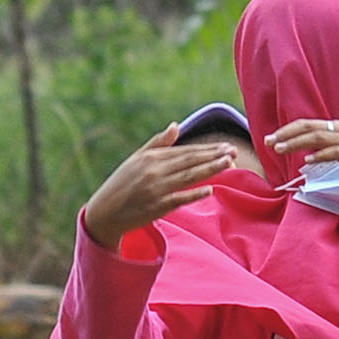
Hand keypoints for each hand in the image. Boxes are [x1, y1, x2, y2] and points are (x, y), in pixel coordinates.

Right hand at [77, 125, 249, 248]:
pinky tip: (210, 189)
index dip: (206, 149)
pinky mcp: (156, 207)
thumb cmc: (121, 184)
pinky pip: (179, 199)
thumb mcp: (136, 159)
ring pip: (189, 177)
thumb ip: (158, 143)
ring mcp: (156, 189)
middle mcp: (154, 171)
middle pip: (190, 161)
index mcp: (150, 158)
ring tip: (229, 163)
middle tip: (234, 152)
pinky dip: (194, 194)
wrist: (105, 212)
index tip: (225, 146)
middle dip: (213, 156)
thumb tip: (176, 125)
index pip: (185, 151)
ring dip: (210, 169)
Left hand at [262, 115, 338, 193]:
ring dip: (296, 142)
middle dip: (286, 134)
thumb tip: (308, 156)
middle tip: (268, 142)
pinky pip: (335, 152)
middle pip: (309, 127)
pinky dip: (319, 155)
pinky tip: (307, 161)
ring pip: (318, 137)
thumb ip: (328, 151)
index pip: (309, 125)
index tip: (271, 139)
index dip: (288, 130)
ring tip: (279, 149)